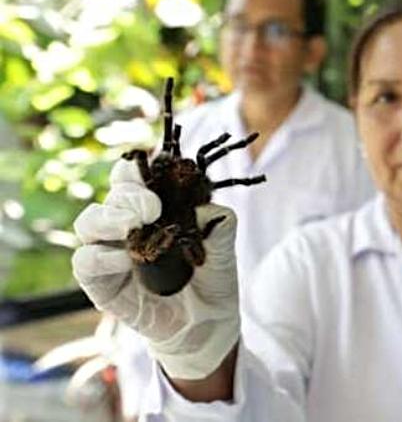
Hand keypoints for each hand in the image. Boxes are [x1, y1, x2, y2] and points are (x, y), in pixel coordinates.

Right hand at [72, 158, 239, 379]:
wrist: (208, 326)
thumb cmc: (212, 280)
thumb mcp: (224, 252)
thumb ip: (220, 227)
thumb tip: (211, 208)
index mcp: (155, 208)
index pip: (137, 176)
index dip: (141, 167)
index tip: (158, 167)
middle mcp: (128, 225)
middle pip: (113, 193)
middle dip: (129, 192)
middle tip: (152, 206)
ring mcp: (111, 252)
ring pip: (89, 222)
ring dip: (108, 218)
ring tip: (132, 226)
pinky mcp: (102, 284)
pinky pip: (85, 262)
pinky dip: (100, 256)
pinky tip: (125, 260)